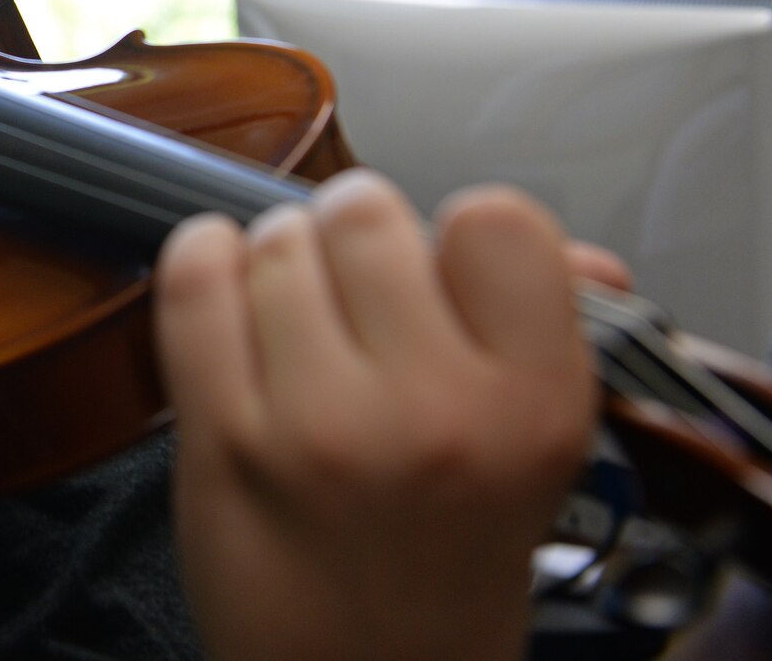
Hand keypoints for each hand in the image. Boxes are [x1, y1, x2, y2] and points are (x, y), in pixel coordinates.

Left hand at [155, 171, 594, 660]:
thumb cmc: (444, 559)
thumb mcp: (538, 457)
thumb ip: (552, 336)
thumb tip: (578, 253)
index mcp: (535, 403)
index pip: (496, 219)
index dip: (456, 233)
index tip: (440, 270)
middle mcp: (434, 409)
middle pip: (365, 212)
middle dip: (354, 240)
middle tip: (355, 300)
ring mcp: (321, 423)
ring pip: (277, 241)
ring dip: (279, 265)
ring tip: (298, 329)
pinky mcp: (223, 438)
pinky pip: (193, 280)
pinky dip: (203, 264)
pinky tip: (227, 299)